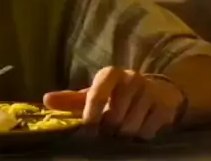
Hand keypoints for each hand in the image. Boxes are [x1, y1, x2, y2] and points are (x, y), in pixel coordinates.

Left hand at [43, 67, 185, 139]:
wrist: (157, 93)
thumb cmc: (118, 95)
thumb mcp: (94, 95)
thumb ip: (71, 100)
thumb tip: (46, 100)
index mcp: (110, 74)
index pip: (96, 93)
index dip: (91, 113)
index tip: (89, 128)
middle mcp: (131, 78)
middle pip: (114, 116)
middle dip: (109, 129)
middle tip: (109, 131)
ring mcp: (149, 91)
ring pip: (130, 126)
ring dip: (124, 135)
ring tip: (123, 130)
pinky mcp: (164, 105)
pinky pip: (147, 131)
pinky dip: (141, 136)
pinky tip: (140, 129)